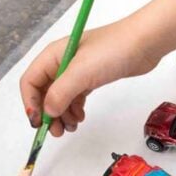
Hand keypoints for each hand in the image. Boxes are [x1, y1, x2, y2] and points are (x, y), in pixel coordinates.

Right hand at [19, 18, 159, 136]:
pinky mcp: (91, 78)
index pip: (30, 82)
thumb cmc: (112, 50)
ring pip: (60, 97)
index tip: (39, 122)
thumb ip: (60, 93)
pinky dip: (74, 109)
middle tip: (57, 132)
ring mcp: (76, 71)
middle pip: (44, 92)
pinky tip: (80, 118)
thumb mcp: (81, 72)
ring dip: (62, 114)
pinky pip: (74, 97)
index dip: (30, 103)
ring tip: (72, 127)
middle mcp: (61, 62)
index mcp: (52, 56)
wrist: (145, 43)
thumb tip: (47, 112)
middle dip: (47, 113)